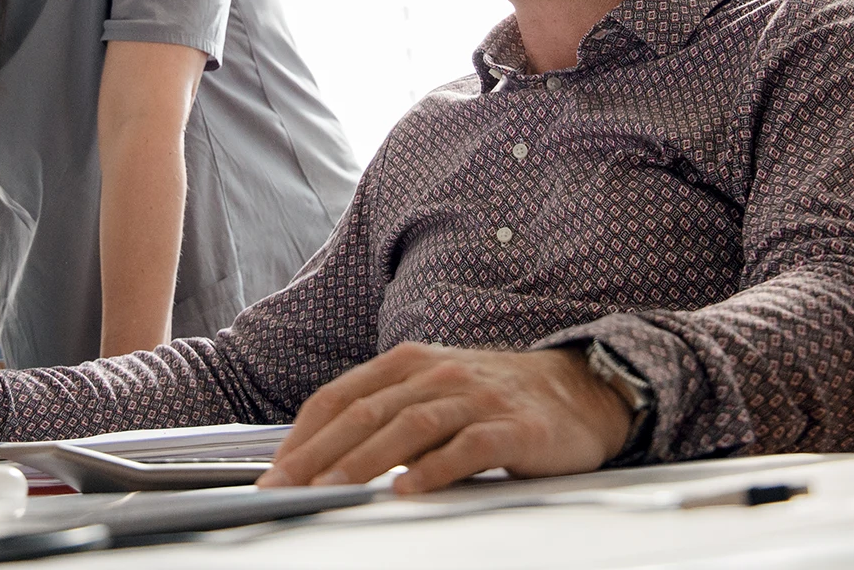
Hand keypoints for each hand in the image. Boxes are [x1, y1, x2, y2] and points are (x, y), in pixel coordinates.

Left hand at [256, 343, 631, 493]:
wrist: (579, 390)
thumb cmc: (493, 398)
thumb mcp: (432, 393)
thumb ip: (384, 415)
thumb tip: (321, 458)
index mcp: (408, 363)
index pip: (340, 397)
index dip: (302, 436)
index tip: (274, 474)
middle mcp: (437, 374)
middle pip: (365, 413)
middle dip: (318, 455)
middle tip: (286, 489)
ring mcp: (476, 398)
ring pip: (409, 428)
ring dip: (363, 462)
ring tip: (329, 490)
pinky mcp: (514, 427)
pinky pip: (468, 448)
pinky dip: (435, 469)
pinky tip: (409, 489)